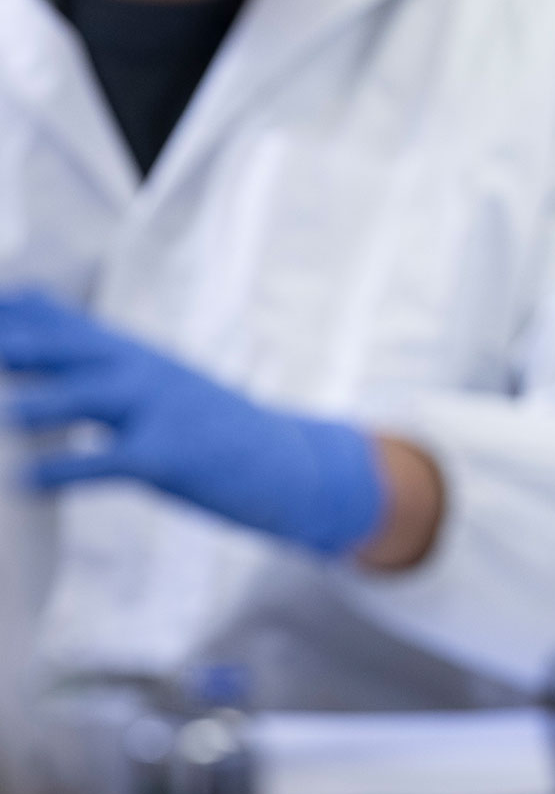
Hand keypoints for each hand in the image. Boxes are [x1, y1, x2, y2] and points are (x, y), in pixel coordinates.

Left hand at [0, 292, 385, 556]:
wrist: (287, 462)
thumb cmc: (210, 428)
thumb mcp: (159, 386)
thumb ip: (104, 370)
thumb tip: (37, 355)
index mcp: (137, 356)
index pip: (66, 321)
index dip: (17, 313)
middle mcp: (146, 373)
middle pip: (75, 349)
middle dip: (23, 343)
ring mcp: (162, 411)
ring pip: (93, 397)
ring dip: (42, 401)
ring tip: (0, 410)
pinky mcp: (172, 456)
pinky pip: (112, 462)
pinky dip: (66, 469)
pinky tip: (26, 480)